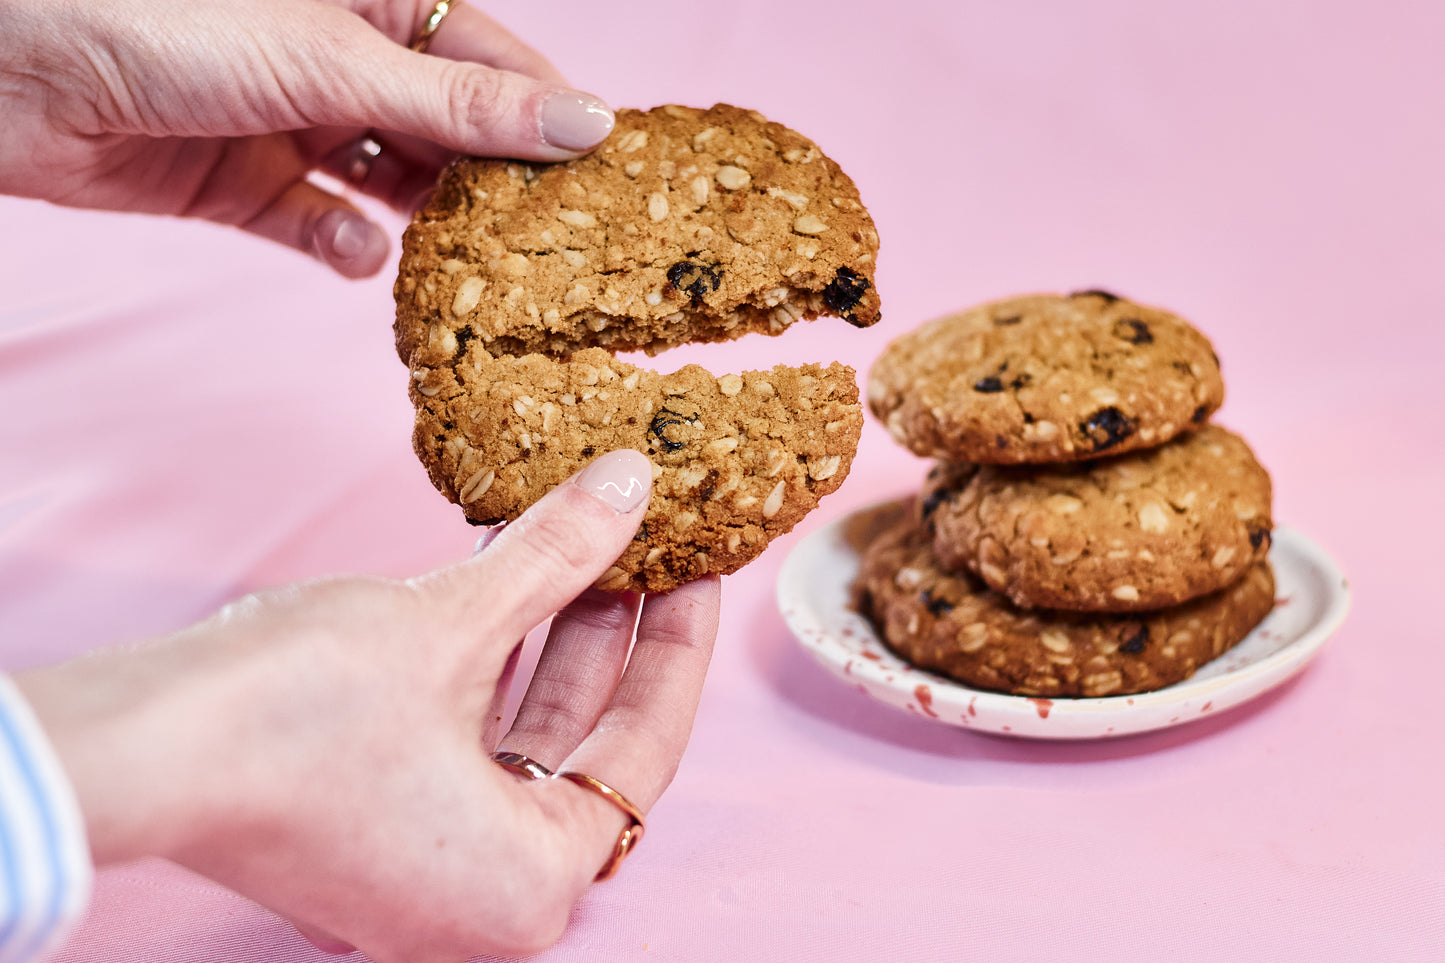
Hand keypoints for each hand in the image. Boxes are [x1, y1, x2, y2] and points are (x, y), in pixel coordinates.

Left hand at [0, 0, 614, 277]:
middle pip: (451, 134)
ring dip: (424, 229)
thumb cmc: (157, 18)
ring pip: (393, 188)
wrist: (3, 68)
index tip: (608, 180)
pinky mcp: (246, 184)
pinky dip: (344, 247)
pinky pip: (321, 226)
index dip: (550, 119)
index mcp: (377, 0)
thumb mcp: (334, 62)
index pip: (493, 64)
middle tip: (541, 248)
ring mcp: (296, 122)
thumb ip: (459, 107)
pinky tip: (357, 256)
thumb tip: (587, 122)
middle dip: (490, 189)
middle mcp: (343, 60)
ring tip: (461, 269)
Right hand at [15, 449, 720, 961]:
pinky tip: (505, 583)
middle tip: (647, 547)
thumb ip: (554, 559)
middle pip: (582, 744)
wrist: (131, 747)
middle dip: (612, 634)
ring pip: (519, 739)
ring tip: (583, 546)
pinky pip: (462, 742)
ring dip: (547, 640)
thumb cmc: (292, 717)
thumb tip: (627, 486)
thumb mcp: (453, 623)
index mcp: (528, 883)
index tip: (700, 569)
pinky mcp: (372, 831)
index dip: (678, 644)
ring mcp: (421, 869)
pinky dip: (487, 666)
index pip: (645, 747)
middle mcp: (480, 897)